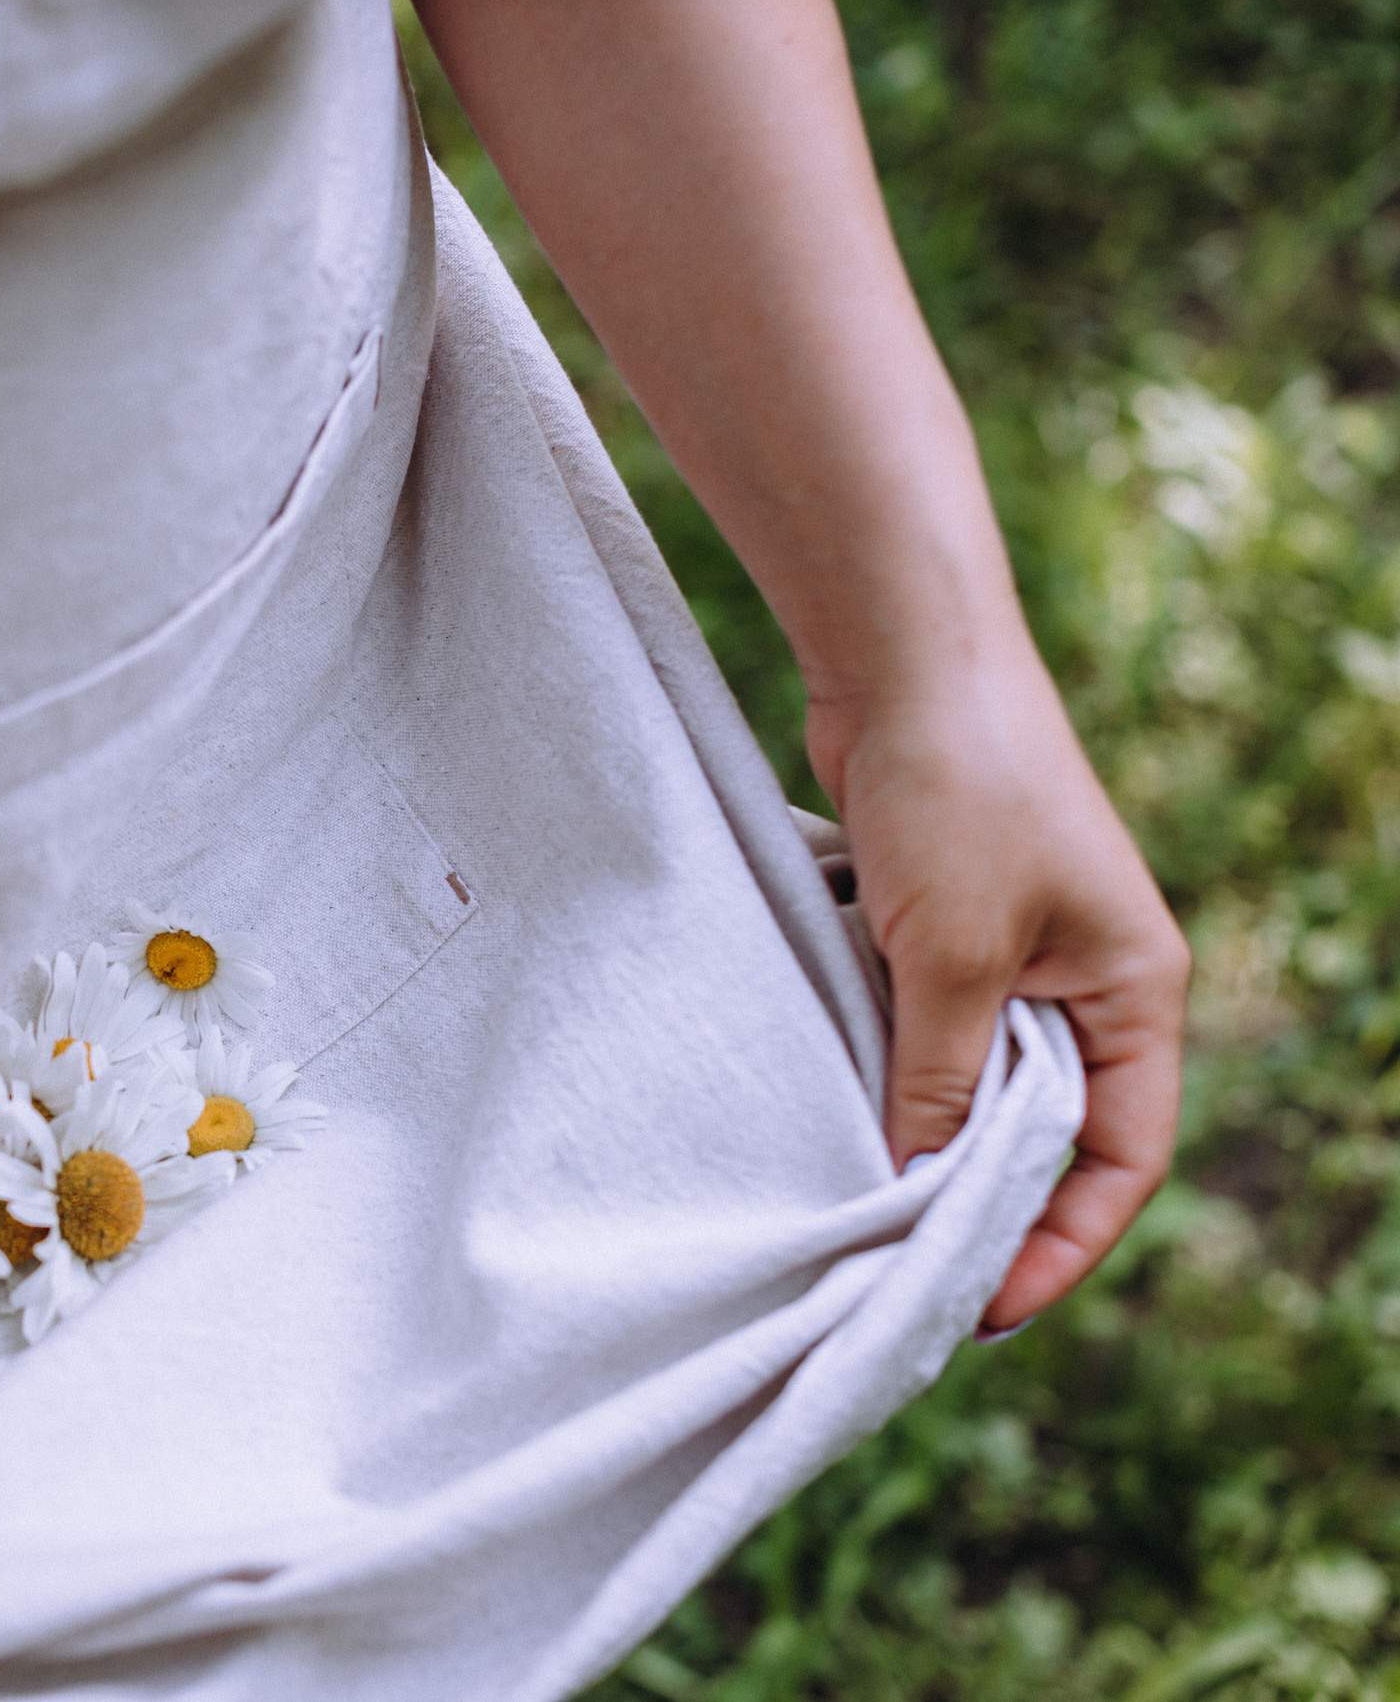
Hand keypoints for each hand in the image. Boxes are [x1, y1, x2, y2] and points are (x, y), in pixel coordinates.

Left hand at [809, 657, 1190, 1332]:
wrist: (903, 655)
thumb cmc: (959, 792)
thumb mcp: (952, 959)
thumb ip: (940, 1080)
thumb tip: (915, 1187)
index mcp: (1134, 992)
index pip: (1120, 1158)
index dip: (1060, 1243)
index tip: (982, 1307)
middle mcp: (1086, 978)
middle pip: (1046, 1128)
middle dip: (982, 1202)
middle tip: (900, 1277)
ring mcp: (1013, 947)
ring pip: (973, 1078)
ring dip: (922, 1136)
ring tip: (855, 1215)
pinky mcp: (941, 920)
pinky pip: (921, 1025)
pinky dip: (884, 1070)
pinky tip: (829, 1116)